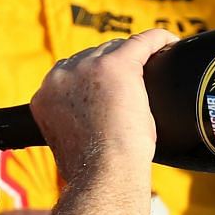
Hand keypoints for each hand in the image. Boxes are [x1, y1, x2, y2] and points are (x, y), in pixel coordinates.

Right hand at [29, 28, 175, 180]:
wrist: (104, 174)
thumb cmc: (93, 171)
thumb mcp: (69, 145)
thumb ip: (70, 126)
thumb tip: (85, 131)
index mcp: (44, 96)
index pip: (71, 73)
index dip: (92, 80)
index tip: (111, 92)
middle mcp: (60, 76)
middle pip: (92, 57)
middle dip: (111, 68)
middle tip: (135, 85)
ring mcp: (87, 68)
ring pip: (114, 49)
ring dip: (132, 57)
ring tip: (154, 65)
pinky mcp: (116, 65)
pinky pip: (142, 42)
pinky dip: (158, 41)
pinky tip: (171, 43)